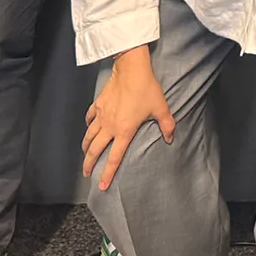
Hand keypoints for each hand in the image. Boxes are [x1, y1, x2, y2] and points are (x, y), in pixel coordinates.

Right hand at [83, 45, 174, 191]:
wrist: (131, 69)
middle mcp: (109, 126)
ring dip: (85, 147)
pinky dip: (88, 124)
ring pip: (89, 135)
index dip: (107, 174)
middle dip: (89, 164)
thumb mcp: (161, 108)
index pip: (114, 158)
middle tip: (86, 173)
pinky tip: (89, 126)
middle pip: (95, 150)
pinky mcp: (98, 104)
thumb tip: (170, 138)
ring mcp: (102, 115)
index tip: (101, 186)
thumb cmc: (146, 89)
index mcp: (124, 131)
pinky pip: (90, 117)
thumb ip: (167, 125)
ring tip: (84, 154)